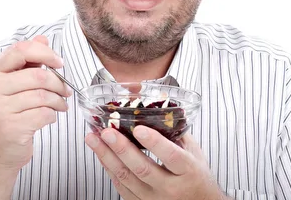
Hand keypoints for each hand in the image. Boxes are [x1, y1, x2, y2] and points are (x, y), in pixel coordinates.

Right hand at [0, 35, 71, 172]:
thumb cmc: (8, 113)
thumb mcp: (12, 84)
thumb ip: (27, 61)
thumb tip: (42, 38)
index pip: (21, 50)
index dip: (45, 53)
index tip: (59, 63)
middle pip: (38, 76)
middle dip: (59, 83)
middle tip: (66, 91)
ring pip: (43, 96)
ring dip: (59, 101)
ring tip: (60, 105)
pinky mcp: (10, 128)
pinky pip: (44, 114)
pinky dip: (53, 115)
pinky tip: (50, 117)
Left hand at [85, 126, 227, 199]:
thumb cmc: (197, 177)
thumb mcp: (195, 153)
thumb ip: (177, 131)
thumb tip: (160, 102)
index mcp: (188, 171)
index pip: (171, 156)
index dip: (154, 142)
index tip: (139, 128)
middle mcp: (171, 188)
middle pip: (143, 168)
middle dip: (121, 148)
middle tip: (106, 132)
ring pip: (127, 179)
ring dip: (107, 157)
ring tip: (93, 140)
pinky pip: (122, 189)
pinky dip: (110, 170)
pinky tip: (102, 156)